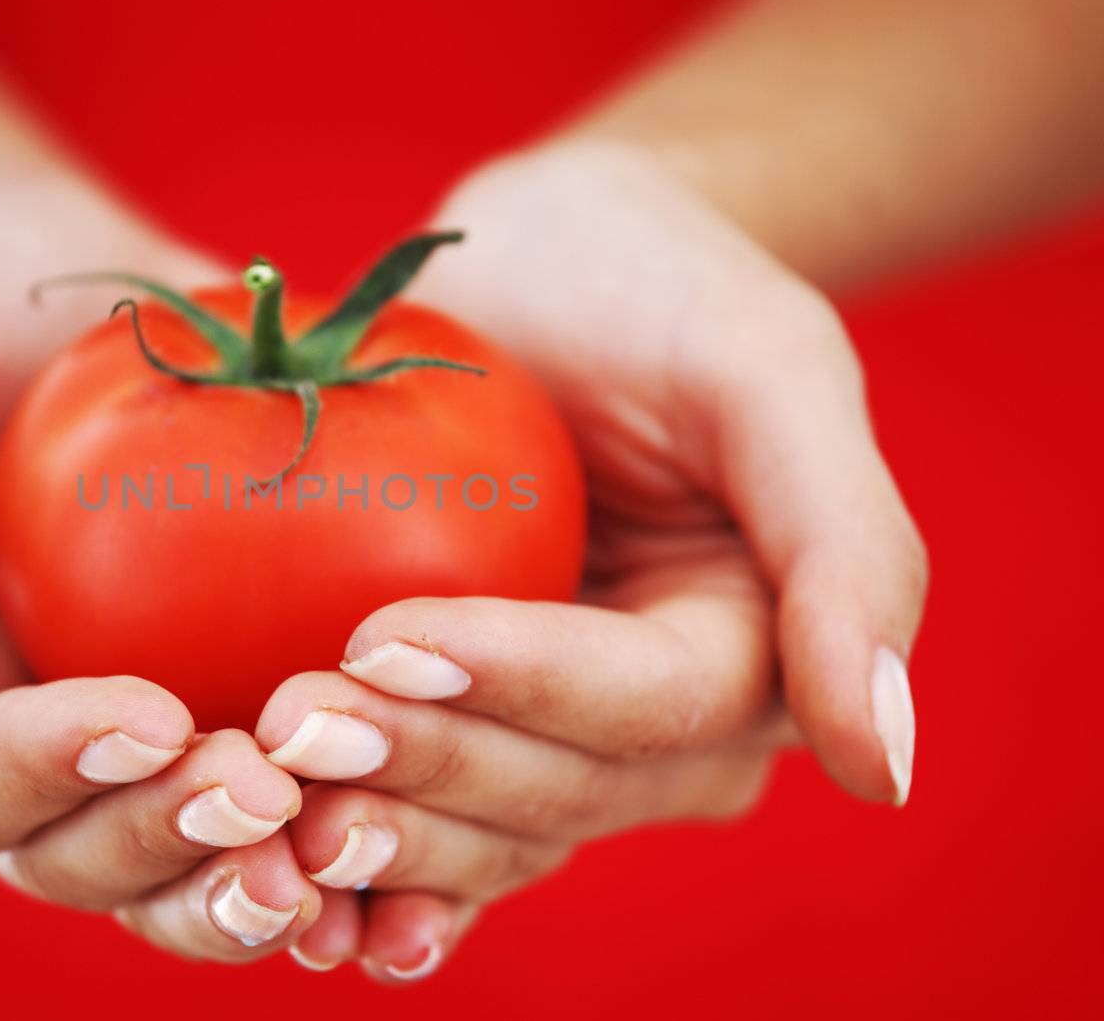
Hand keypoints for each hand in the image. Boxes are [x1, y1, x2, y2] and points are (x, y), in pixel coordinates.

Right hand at [0, 166, 326, 961]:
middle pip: (73, 852)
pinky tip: (400, 798)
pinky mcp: (216, 672)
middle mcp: (7, 740)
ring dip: (251, 866)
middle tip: (265, 792)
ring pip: (176, 852)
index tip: (146, 719)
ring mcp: (116, 716)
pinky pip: (270, 768)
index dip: (43, 773)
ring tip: (336, 837)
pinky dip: (326, 810)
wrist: (3, 251)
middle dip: (164, 841)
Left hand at [256, 140, 927, 977]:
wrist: (548, 267)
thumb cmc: (661, 288)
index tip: (383, 638)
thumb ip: (850, 548)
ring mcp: (557, 735)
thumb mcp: (768, 368)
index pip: (646, 704)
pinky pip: (423, 817)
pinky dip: (358, 851)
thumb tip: (878, 766)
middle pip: (556, 788)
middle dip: (425, 763)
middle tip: (287, 723)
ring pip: (482, 830)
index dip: (522, 684)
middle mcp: (667, 729)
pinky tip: (274, 865)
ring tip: (254, 781)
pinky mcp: (467, 725)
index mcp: (759, 655)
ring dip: (373, 825)